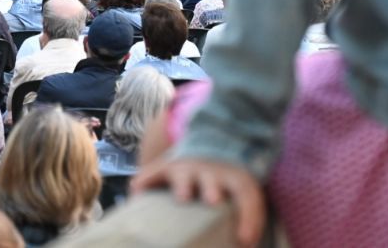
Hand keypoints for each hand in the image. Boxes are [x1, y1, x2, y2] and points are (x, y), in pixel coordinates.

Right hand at [132, 157, 265, 247]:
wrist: (208, 148)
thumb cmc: (227, 184)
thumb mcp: (242, 194)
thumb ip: (247, 218)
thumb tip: (247, 246)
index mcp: (234, 180)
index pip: (246, 195)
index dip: (250, 217)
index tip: (246, 239)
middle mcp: (210, 172)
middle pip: (213, 179)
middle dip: (213, 189)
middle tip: (214, 200)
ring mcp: (186, 168)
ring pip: (184, 174)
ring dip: (184, 185)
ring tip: (182, 197)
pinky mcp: (165, 167)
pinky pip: (153, 172)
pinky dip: (145, 180)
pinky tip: (137, 189)